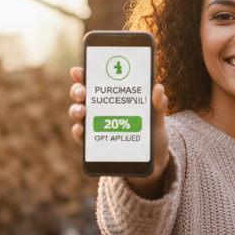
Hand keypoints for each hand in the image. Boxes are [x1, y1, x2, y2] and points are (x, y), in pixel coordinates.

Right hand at [69, 67, 172, 197]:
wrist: (153, 164)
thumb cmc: (153, 137)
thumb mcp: (157, 120)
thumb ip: (158, 106)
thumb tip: (159, 87)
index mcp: (116, 98)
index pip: (97, 82)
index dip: (85, 74)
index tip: (79, 70)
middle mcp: (102, 110)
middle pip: (83, 95)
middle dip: (78, 90)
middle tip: (82, 91)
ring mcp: (97, 126)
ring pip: (78, 113)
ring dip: (75, 109)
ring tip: (82, 110)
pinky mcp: (96, 144)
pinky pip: (82, 137)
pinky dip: (78, 131)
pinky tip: (80, 128)